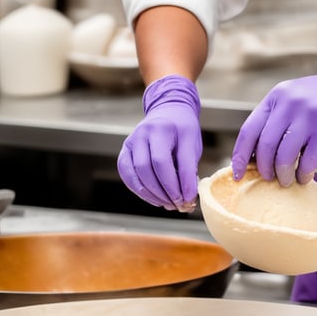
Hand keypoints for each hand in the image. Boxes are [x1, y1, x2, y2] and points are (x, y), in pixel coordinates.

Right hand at [117, 75, 201, 210]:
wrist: (169, 111)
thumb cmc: (182, 129)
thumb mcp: (191, 143)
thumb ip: (189, 169)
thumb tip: (187, 197)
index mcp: (161, 129)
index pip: (163, 161)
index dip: (175, 184)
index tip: (189, 199)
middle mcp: (141, 134)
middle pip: (147, 169)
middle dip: (164, 191)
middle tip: (179, 204)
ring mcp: (130, 142)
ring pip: (135, 174)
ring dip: (152, 195)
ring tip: (169, 204)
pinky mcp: (124, 151)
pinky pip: (127, 175)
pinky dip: (140, 190)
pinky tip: (154, 197)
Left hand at [231, 67, 316, 186]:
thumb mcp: (294, 98)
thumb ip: (274, 121)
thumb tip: (253, 158)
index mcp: (278, 96)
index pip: (250, 130)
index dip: (240, 156)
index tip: (237, 174)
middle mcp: (293, 105)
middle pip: (267, 147)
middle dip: (265, 170)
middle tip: (270, 179)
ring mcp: (313, 119)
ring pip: (288, 159)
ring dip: (286, 176)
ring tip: (290, 180)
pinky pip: (313, 163)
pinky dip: (309, 173)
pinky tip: (310, 173)